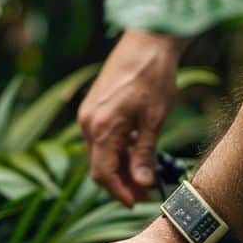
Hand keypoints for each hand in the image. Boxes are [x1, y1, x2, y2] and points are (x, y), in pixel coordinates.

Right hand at [79, 30, 184, 206]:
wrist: (147, 40)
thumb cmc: (153, 76)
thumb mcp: (155, 119)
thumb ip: (145, 154)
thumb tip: (144, 184)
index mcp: (101, 128)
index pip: (103, 174)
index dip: (119, 192)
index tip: (136, 202)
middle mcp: (88, 123)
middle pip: (99, 166)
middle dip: (122, 181)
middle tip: (146, 190)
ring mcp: (88, 114)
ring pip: (100, 153)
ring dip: (120, 166)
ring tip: (146, 172)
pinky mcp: (93, 107)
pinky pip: (100, 138)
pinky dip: (117, 149)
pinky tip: (137, 150)